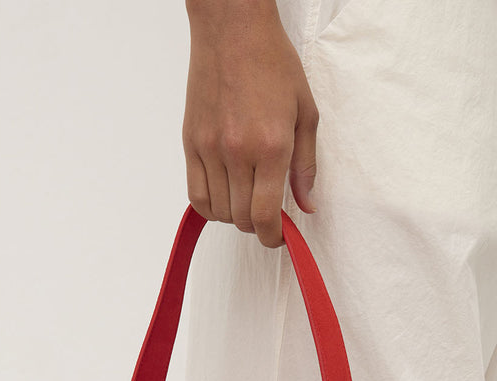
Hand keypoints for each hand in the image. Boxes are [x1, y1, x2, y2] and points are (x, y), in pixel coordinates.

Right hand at [183, 0, 319, 246]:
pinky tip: (225, 195)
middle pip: (240, 218)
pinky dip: (210, 206)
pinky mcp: (190, 141)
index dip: (272, 236)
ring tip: (247, 198)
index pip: (264, 215)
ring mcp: (209, 147)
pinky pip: (195, 195)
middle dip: (257, 225)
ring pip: (218, 211)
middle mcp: (237, 151)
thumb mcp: (305, 113)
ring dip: (234, 215)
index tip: (279, 236)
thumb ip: (306, 166)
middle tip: (268, 213)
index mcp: (271, 146)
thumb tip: (307, 205)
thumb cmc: (272, 63)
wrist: (232, 28)